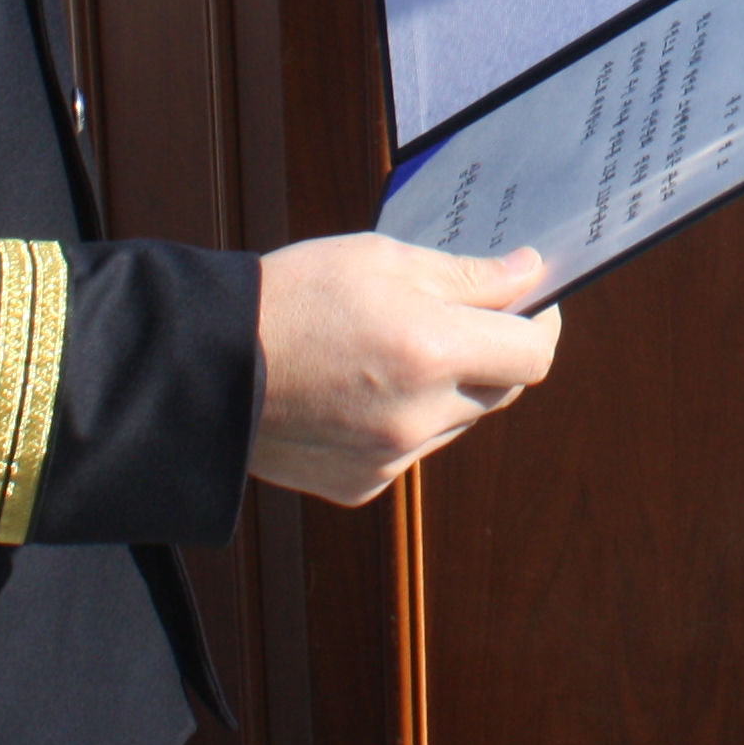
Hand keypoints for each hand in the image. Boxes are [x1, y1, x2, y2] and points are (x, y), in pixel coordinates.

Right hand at [248, 233, 562, 506]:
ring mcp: (391, 459)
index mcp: (431, 351)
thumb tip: (529, 274)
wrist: (203, 366)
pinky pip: (411, 449)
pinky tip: (358, 388)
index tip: (531, 300)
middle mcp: (420, 417)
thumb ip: (466, 276)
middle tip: (467, 316)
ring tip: (393, 348)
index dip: (540, 323)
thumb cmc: (293, 294)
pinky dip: (404, 419)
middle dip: (495, 351)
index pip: (533, 354)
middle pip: (501, 389)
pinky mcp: (361, 485)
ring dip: (449, 388)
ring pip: (457, 421)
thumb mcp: (383, 259)